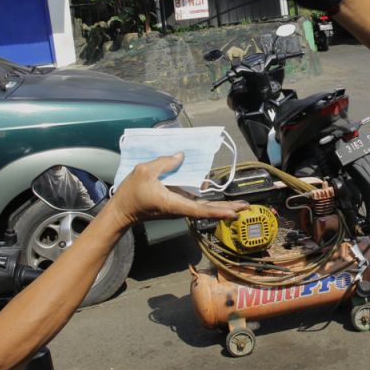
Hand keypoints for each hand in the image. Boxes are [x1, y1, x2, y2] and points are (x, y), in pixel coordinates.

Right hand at [106, 153, 246, 229]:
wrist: (122, 211)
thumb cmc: (132, 194)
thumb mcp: (144, 172)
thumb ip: (165, 163)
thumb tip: (182, 156)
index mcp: (174, 203)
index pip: (199, 210)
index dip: (217, 211)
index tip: (233, 213)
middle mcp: (180, 208)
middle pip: (207, 210)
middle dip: (227, 209)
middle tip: (247, 207)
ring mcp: (179, 206)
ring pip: (204, 207)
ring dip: (221, 205)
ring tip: (239, 204)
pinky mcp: (176, 204)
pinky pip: (196, 203)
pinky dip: (209, 201)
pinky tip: (218, 194)